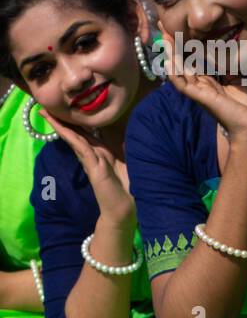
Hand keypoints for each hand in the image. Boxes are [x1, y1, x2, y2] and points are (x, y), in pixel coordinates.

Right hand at [42, 110, 133, 226]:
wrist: (125, 209)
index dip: (74, 123)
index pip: (84, 135)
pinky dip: (75, 140)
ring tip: (48, 116)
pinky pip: (85, 151)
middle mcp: (94, 156)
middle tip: (45, 109)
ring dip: (62, 127)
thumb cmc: (130, 187)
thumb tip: (128, 137)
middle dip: (61, 122)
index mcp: (102, 154)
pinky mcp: (95, 170)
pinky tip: (66, 132)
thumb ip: (124, 151)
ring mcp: (93, 163)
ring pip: (76, 140)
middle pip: (76, 135)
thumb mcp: (128, 163)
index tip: (63, 111)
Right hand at [161, 29, 246, 145]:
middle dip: (174, 46)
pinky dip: (175, 74)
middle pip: (183, 62)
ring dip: (171, 55)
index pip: (194, 60)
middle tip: (164, 28)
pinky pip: (183, 85)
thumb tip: (229, 49)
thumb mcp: (240, 79)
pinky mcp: (201, 98)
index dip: (186, 46)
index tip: (180, 29)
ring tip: (164, 38)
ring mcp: (200, 92)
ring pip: (180, 71)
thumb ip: (231, 66)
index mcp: (211, 82)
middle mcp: (202, 85)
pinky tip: (169, 61)